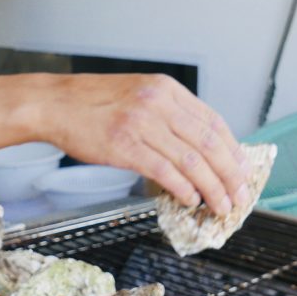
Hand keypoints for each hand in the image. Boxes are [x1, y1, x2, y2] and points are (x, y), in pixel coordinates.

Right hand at [40, 74, 250, 215]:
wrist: (53, 104)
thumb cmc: (92, 103)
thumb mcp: (138, 93)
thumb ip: (168, 113)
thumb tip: (197, 147)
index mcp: (166, 89)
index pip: (213, 121)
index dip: (233, 150)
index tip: (243, 170)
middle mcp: (158, 103)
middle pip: (209, 143)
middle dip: (231, 175)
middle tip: (241, 196)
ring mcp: (142, 124)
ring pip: (192, 161)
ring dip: (212, 188)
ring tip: (221, 206)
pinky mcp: (125, 146)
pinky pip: (165, 172)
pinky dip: (183, 189)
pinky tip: (190, 200)